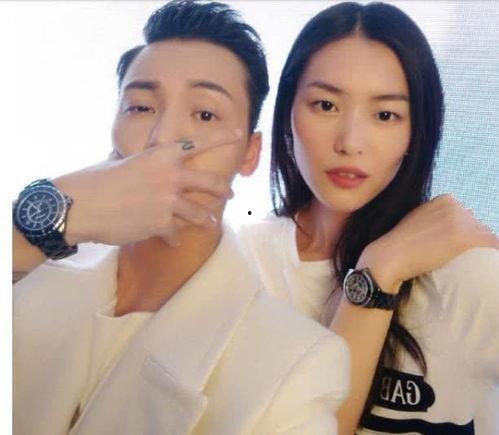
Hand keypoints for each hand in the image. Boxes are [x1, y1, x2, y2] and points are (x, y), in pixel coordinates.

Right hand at [54, 130, 241, 245]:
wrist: (81, 206)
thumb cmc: (96, 180)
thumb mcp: (122, 162)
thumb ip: (141, 163)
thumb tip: (138, 161)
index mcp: (161, 156)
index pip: (198, 143)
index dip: (221, 137)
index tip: (239, 134)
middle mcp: (171, 177)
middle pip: (210, 183)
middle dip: (223, 189)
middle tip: (230, 192)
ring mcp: (169, 202)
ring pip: (199, 213)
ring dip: (206, 219)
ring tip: (210, 224)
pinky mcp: (161, 224)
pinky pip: (175, 233)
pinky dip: (174, 238)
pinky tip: (173, 242)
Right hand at [358, 194, 497, 292]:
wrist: (390, 256)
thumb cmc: (399, 245)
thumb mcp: (418, 221)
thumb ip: (436, 220)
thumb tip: (452, 232)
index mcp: (444, 199)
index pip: (466, 217)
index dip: (460, 234)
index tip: (446, 246)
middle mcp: (455, 205)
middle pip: (477, 226)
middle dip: (469, 241)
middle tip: (451, 256)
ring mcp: (461, 220)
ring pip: (485, 236)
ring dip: (477, 250)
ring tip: (459, 262)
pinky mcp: (467, 236)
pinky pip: (493, 246)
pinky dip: (489, 256)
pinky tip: (474, 265)